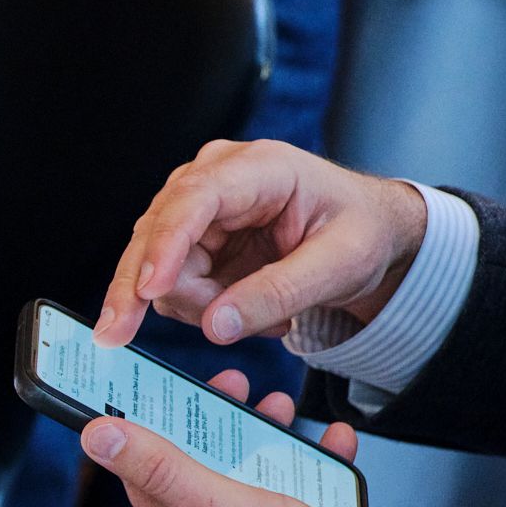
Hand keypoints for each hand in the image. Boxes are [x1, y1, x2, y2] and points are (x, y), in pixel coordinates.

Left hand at [80, 372, 475, 506]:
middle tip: (237, 388)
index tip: (162, 386)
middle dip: (214, 424)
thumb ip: (165, 472)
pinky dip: (312, 469)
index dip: (147, 426)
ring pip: (248, 484)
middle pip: (198, 474)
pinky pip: (296, 503)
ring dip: (264, 441)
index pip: (142, 477)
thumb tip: (97, 437)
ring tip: (284, 409)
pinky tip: (333, 446)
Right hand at [95, 141, 428, 348]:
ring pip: (156, 267)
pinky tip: (243, 308)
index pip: (194, 199)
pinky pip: (169, 284)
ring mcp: (198, 207)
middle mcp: (217, 177)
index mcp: (260, 168)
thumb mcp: (340, 266)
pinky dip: (200, 308)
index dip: (165, 245)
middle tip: (137, 339)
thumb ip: (279, 294)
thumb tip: (214, 326)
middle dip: (162, 294)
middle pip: (158, 236)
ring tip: (263, 316)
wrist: (369, 234)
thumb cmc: (362, 233)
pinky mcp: (191, 237)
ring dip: (197, 306)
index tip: (149, 292)